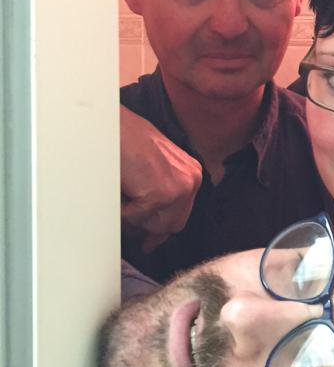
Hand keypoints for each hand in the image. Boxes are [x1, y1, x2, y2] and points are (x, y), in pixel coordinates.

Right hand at [120, 105, 201, 251]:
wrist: (109, 124)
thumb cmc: (123, 139)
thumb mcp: (150, 165)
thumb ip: (157, 189)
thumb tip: (151, 221)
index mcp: (190, 172)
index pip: (181, 213)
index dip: (163, 230)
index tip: (151, 242)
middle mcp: (191, 179)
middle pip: (172, 224)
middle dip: (149, 230)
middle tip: (132, 234)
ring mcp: (180, 187)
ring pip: (154, 225)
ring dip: (133, 219)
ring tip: (121, 194)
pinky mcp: (162, 193)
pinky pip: (136, 219)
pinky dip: (121, 211)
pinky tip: (119, 189)